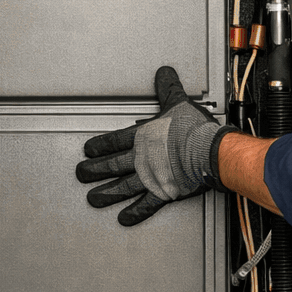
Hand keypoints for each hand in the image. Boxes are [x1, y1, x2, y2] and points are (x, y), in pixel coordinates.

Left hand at [76, 66, 232, 225]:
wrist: (209, 151)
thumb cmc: (194, 129)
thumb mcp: (178, 102)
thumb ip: (168, 89)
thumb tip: (164, 74)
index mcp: (144, 137)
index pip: (115, 141)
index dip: (100, 146)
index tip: (88, 151)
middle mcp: (143, 158)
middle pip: (113, 165)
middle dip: (94, 170)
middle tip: (81, 174)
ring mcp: (151, 177)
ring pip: (122, 187)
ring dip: (106, 193)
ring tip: (93, 198)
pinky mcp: (164, 192)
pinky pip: (146, 205)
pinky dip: (135, 212)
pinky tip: (124, 218)